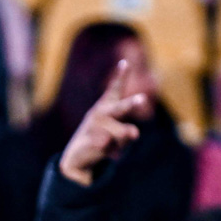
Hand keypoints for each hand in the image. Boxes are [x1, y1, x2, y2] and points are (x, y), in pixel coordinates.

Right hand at [59, 60, 146, 186]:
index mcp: (107, 106)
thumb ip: (128, 131)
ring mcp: (93, 126)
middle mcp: (100, 113)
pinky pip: (110, 145)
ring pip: (121, 133)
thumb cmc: (102, 139)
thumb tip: (134, 133)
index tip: (125, 63)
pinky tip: (103, 150)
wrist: (77, 157)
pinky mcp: (89, 140)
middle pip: (119, 109)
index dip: (121, 76)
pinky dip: (113, 150)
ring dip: (122, 141)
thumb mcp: (118, 133)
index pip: (115, 89)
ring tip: (112, 143)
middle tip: (142, 99)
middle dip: (131, 105)